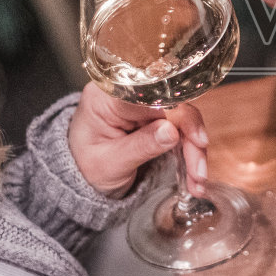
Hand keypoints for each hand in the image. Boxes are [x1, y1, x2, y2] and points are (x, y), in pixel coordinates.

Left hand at [67, 83, 209, 196]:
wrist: (77, 179)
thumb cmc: (84, 169)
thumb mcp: (111, 164)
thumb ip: (140, 146)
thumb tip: (172, 131)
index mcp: (107, 96)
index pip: (151, 96)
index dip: (178, 115)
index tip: (196, 139)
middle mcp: (127, 94)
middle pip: (172, 107)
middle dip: (190, 140)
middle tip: (198, 172)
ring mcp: (142, 106)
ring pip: (181, 120)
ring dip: (193, 150)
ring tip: (197, 180)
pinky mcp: (153, 119)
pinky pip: (179, 131)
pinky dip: (189, 153)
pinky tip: (193, 175)